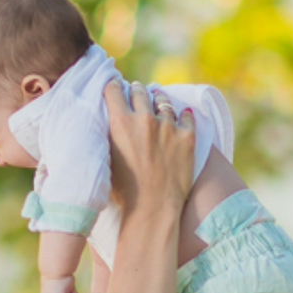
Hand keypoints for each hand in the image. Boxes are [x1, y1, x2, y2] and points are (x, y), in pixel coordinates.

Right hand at [102, 78, 194, 223]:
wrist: (153, 208)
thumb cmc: (124, 190)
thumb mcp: (105, 157)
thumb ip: (107, 134)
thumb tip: (108, 120)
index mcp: (120, 121)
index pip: (114, 89)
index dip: (113, 85)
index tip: (114, 85)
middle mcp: (144, 118)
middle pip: (139, 91)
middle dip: (135, 90)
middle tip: (136, 90)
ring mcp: (168, 126)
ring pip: (163, 101)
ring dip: (158, 98)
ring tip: (158, 98)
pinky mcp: (187, 136)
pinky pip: (186, 116)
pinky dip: (183, 114)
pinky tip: (183, 113)